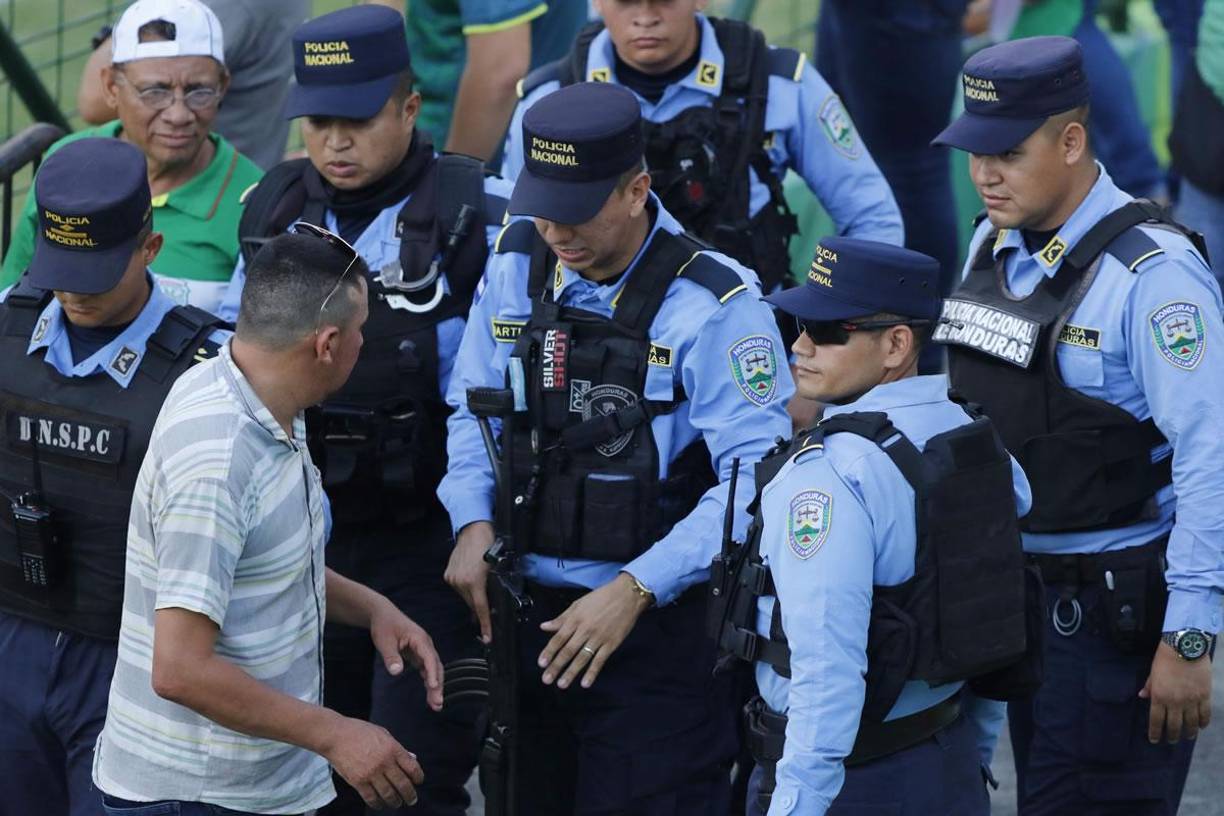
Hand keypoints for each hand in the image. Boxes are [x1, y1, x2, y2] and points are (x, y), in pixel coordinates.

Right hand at [320, 715, 423, 809]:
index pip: (412, 768)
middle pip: (403, 784)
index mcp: (393, 748)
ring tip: (397, 803)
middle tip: (412, 800)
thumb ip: (398, 748)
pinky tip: (380, 804)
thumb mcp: (383, 734)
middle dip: (410, 795)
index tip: (418, 782)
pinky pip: (371, 798)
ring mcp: (371, 773)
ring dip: (395, 801)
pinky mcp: (358, 781)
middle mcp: (384, 762)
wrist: (336, 735)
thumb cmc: (359, 732)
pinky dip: (377, 804)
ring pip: (389, 794)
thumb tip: (412, 759)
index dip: (418, 777)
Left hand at [369, 599, 443, 711]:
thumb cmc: (384, 625)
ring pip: (433, 669)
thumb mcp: (384, 640)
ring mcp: (423, 649)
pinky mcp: (418, 654)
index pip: (429, 658)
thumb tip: (396, 672)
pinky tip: (430, 695)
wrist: (383, 614)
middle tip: (437, 704)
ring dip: (435, 686)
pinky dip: (429, 681)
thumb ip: (391, 656)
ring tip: (436, 705)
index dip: (432, 672)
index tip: (433, 687)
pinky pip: (427, 669)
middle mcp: (425, 644)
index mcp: (419, 639)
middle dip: (438, 685)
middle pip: (436, 666)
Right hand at [445, 521, 493, 642]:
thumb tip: (495, 603)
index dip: (486, 625)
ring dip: (473, 595)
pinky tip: (472, 578)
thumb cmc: (489, 545)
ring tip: (480, 585)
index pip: (481, 609)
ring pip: (465, 596)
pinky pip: (459, 587)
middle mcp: (460, 582)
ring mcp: (452, 578)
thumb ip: (495, 587)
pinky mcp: (448, 574)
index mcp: (474, 582)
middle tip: (489, 612)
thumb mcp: (497, 568)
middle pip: (472, 604)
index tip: (488, 637)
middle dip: (481, 608)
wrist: (474, 529)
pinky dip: (466, 588)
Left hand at [537, 572, 651, 689]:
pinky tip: (585, 683)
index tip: (541, 664)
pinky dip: (592, 672)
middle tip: (547, 679)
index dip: (549, 652)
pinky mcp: (611, 643)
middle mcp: (585, 630)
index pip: (559, 638)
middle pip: (568, 651)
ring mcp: (599, 638)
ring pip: (582, 658)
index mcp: (575, 619)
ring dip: (571, 672)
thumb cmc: (601, 597)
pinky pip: (600, 660)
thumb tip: (544, 626)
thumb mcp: (578, 604)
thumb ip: (562, 618)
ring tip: (562, 684)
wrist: (627, 595)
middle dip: (556, 666)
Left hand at [1140, 640, 1212, 742]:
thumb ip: (1149, 687)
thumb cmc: (1165, 659)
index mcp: (1159, 697)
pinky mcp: (1204, 696)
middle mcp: (1175, 702)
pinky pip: (1205, 714)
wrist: (1185, 648)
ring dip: (1189, 733)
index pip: (1156, 721)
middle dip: (1172, 736)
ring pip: (1191, 723)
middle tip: (1171, 741)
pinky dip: (1203, 722)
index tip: (1155, 740)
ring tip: (1187, 737)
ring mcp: (1191, 700)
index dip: (1155, 733)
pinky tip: (1201, 726)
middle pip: (1174, 726)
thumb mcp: (1152, 673)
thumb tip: (1142, 697)